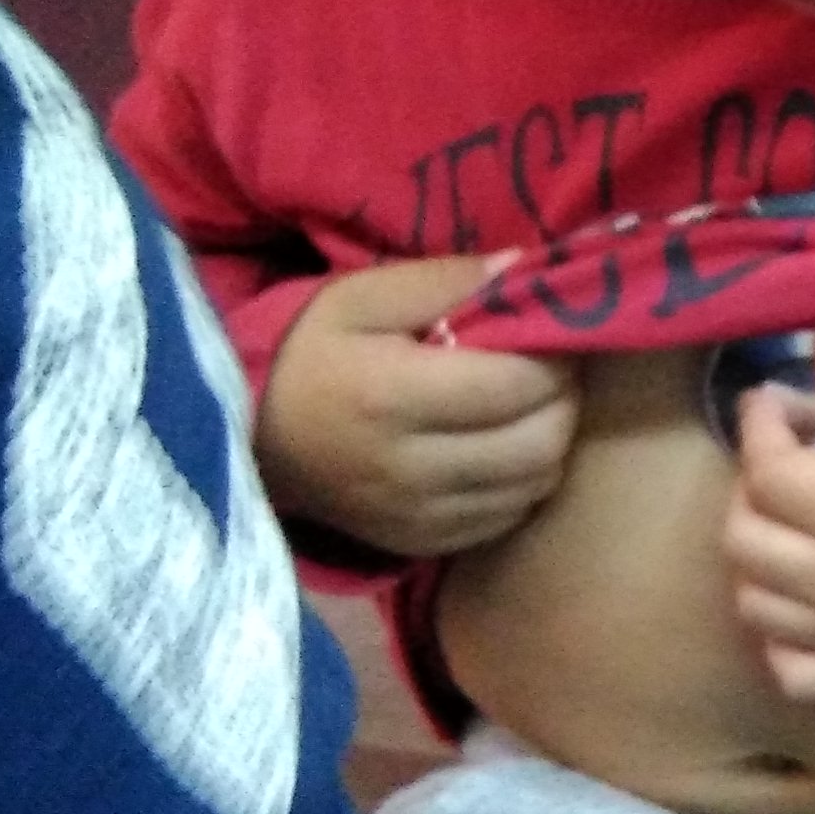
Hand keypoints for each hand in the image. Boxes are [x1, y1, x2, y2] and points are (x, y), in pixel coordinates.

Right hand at [257, 253, 579, 556]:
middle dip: (564, 399)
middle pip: (541, 442)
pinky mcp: (418, 543)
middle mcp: (406, 468)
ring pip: (535, 484)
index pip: (519, 384)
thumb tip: (526, 270)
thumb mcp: (361, 297)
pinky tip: (502, 448)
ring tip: (531, 406)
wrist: (249, 437)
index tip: (551, 335)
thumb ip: (446, 280)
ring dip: (552, 440)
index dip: (555, 356)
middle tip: (552, 370)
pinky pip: (507, 518)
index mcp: (389, 397)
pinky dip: (523, 481)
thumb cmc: (312, 353)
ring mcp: (414, 515)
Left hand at [723, 337, 814, 703]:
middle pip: (742, 533)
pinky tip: (806, 604)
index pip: (766, 466)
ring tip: (798, 524)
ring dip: (758, 555)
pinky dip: (779, 636)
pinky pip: (790, 668)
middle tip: (795, 456)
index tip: (782, 399)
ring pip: (753, 601)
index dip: (762, 422)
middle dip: (752, 482)